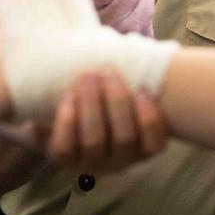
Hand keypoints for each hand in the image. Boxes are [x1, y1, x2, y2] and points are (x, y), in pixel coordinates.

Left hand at [44, 69, 166, 171]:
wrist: (60, 111)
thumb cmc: (101, 94)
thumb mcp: (117, 89)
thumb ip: (133, 78)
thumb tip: (141, 51)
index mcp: (140, 146)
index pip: (154, 145)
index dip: (151, 122)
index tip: (143, 92)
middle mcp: (119, 160)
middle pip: (124, 139)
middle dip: (117, 102)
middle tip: (108, 71)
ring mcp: (90, 162)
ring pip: (94, 142)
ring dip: (91, 105)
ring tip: (88, 76)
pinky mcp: (63, 159)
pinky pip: (65, 147)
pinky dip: (67, 121)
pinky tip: (69, 95)